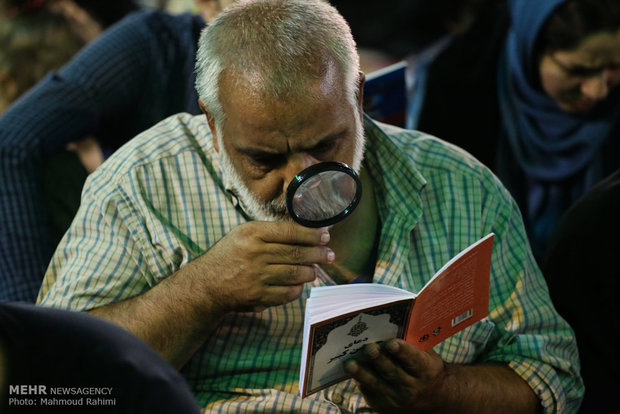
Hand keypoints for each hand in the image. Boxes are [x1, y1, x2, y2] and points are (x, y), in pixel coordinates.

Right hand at [191, 221, 333, 313]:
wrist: (206, 284)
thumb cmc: (228, 255)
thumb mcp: (243, 234)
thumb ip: (270, 232)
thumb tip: (304, 234)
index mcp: (252, 233)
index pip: (291, 232)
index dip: (312, 235)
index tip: (325, 236)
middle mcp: (255, 253)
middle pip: (297, 253)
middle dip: (318, 254)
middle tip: (329, 254)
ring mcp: (257, 276)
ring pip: (295, 274)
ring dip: (310, 273)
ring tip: (314, 270)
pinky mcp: (258, 295)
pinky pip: (287, 293)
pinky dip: (297, 289)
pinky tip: (300, 285)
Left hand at [344, 339, 446, 412]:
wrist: (431, 397)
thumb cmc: (424, 366)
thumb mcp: (426, 355)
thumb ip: (412, 343)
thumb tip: (390, 323)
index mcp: (426, 371)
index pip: (414, 360)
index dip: (402, 351)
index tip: (391, 343)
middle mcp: (412, 387)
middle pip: (392, 372)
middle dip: (379, 359)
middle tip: (369, 348)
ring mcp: (397, 398)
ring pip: (377, 384)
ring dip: (362, 373)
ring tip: (350, 364)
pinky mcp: (383, 405)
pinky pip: (369, 391)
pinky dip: (359, 380)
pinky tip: (351, 370)